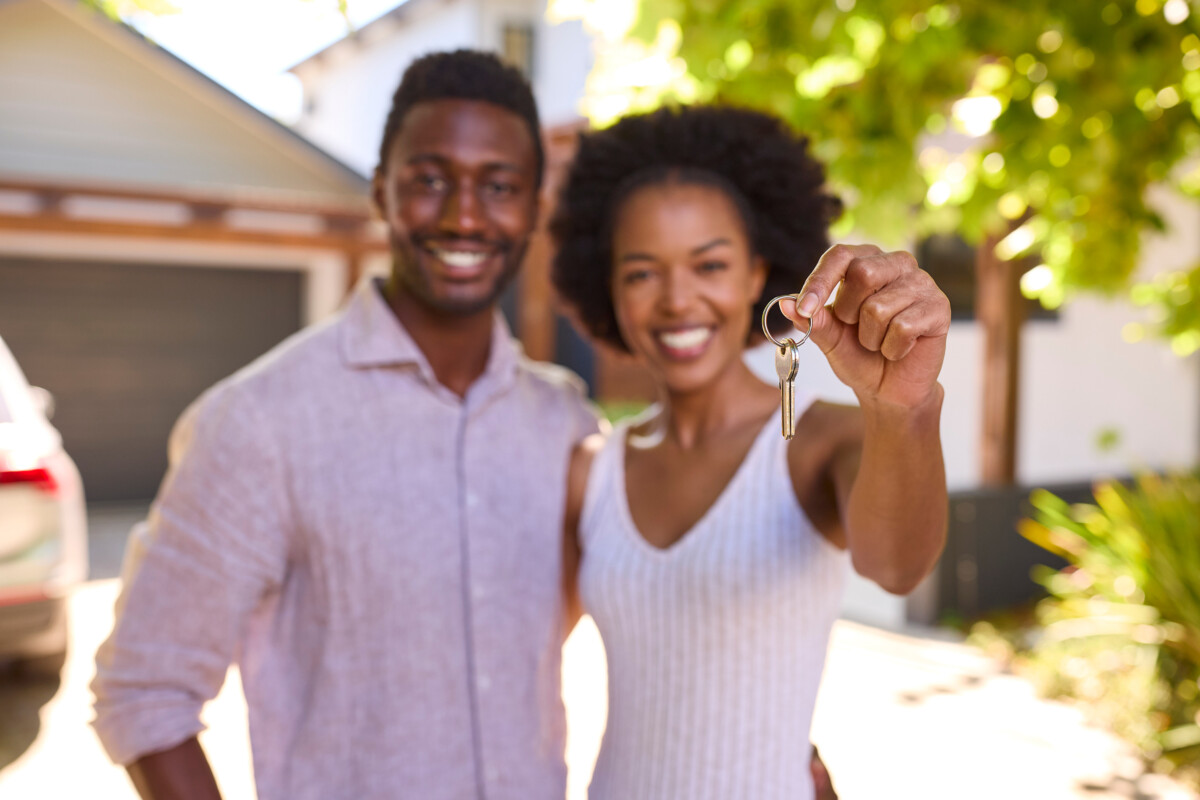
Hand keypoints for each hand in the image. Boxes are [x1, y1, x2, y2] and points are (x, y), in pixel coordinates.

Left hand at [781, 243, 949, 409]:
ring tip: (879, 343)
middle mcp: (896, 264)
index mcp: (866, 261)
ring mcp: (922, 283)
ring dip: (870, 338)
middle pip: (862, 273)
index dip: (819, 281)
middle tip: (855, 330)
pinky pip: (903, 327)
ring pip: (879, 307)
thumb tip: (784, 303)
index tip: (803, 309)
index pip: (840, 255)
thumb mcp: (830, 339)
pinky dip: (892, 348)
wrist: (889, 389)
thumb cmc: (859, 356)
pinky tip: (899, 349)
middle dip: (848, 311)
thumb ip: (812, 320)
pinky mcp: (939, 307)